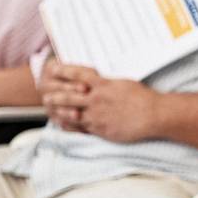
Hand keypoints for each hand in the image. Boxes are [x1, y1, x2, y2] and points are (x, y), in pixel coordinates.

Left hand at [40, 63, 161, 142]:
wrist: (154, 115)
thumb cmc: (144, 98)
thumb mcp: (124, 83)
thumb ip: (108, 83)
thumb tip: (98, 81)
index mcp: (104, 84)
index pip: (78, 74)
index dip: (63, 71)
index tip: (52, 68)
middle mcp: (97, 99)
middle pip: (68, 95)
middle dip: (54, 94)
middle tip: (44, 93)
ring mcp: (97, 115)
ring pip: (70, 113)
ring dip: (58, 111)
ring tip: (50, 110)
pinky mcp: (100, 129)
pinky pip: (80, 127)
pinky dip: (70, 125)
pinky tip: (64, 124)